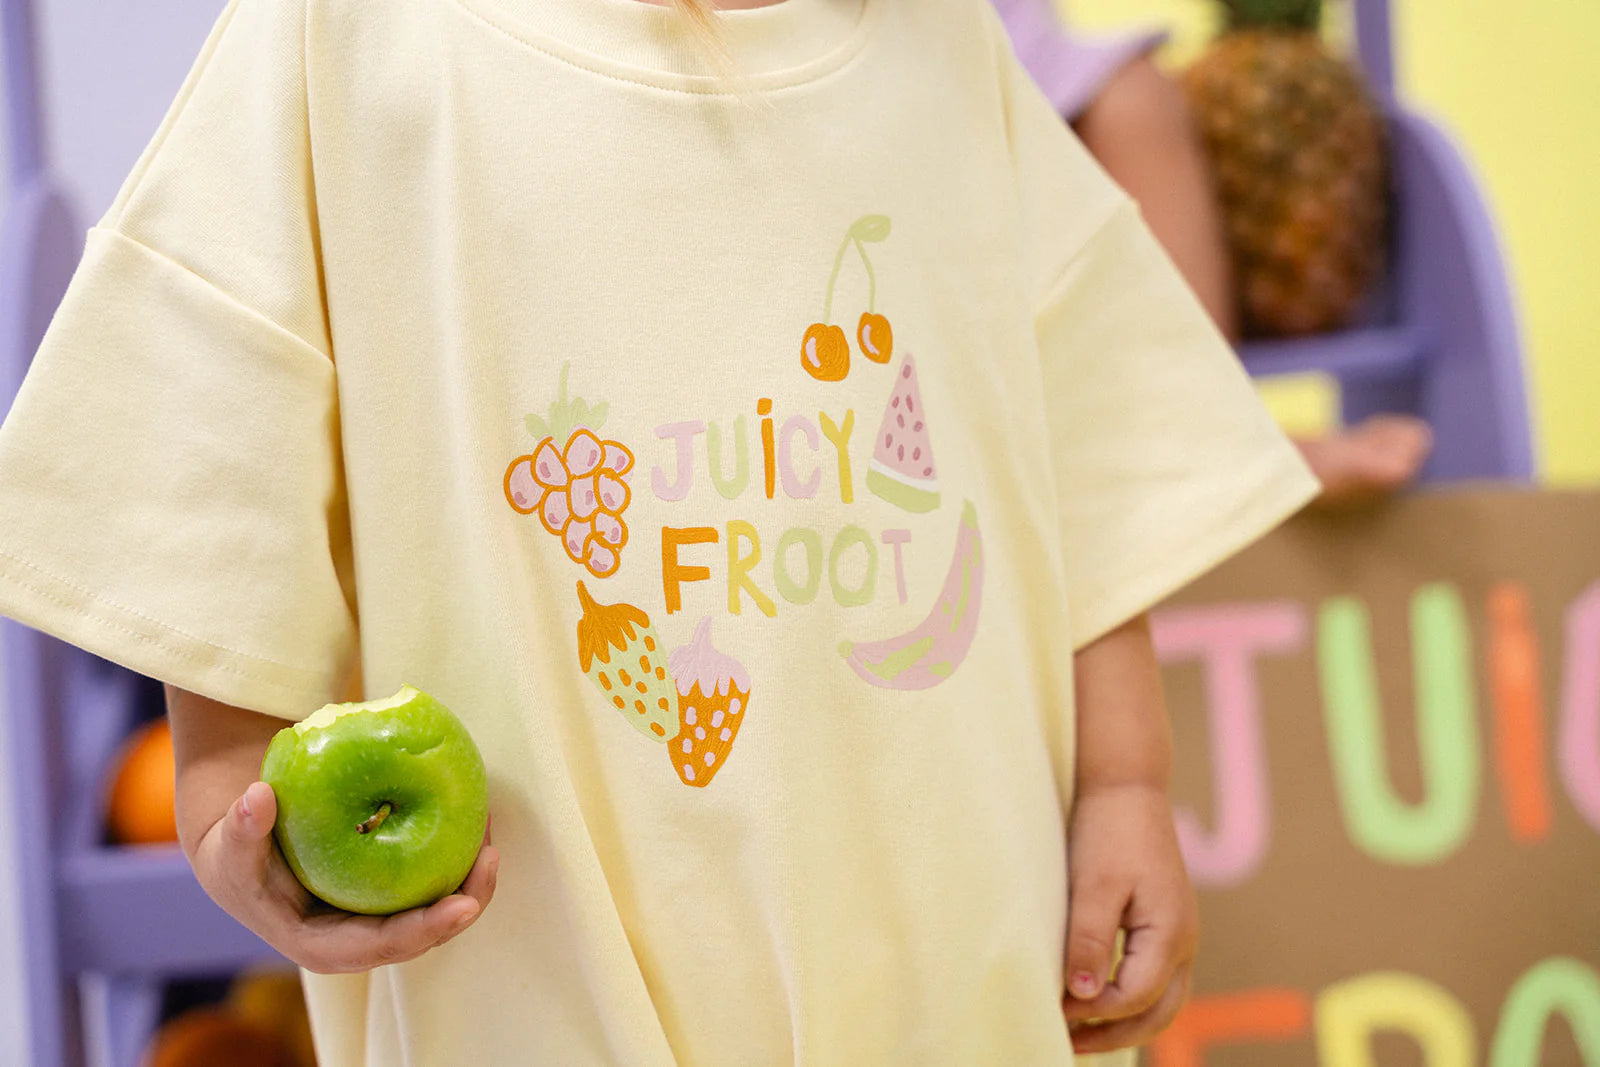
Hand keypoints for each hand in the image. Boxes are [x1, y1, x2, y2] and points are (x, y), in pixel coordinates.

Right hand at [189, 781, 498, 973]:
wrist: (244, 850)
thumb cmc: (236, 854)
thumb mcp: (229, 845)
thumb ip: (241, 828)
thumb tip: (257, 798)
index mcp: (323, 945)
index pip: (382, 947)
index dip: (424, 930)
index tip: (462, 907)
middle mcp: (358, 940)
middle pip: (422, 934)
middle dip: (465, 902)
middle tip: (491, 858)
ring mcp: (377, 918)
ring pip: (436, 908)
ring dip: (470, 877)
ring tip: (490, 831)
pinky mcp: (389, 894)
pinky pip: (432, 880)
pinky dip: (456, 854)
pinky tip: (474, 815)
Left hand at [1062, 782, 1197, 1053]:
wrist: (1127, 787)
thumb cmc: (1108, 831)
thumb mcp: (1092, 885)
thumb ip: (1089, 940)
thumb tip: (1080, 994)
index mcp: (1170, 934)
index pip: (1134, 997)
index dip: (1093, 1012)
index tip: (1052, 1011)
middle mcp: (1184, 942)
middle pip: (1157, 1012)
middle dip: (1113, 1034)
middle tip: (1065, 1044)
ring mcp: (1178, 935)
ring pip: (1161, 1001)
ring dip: (1123, 1022)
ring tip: (1078, 1033)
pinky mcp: (1164, 926)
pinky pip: (1154, 979)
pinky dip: (1129, 1000)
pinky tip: (1093, 999)